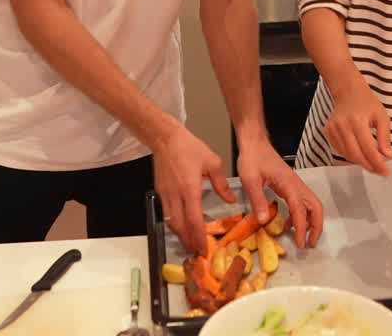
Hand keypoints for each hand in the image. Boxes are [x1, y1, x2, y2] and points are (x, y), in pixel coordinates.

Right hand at [152, 124, 233, 256]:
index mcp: (190, 188)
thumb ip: (221, 184)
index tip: (203, 249)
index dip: (198, 237)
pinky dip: (175, 224)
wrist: (165, 138)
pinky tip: (182, 227)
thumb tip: (231, 200)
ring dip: (181, 235)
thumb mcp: (212, 162)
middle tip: (197, 254)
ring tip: (190, 244)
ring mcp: (166, 194)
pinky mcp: (160, 192)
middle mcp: (176, 195)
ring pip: (172, 222)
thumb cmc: (189, 147)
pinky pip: (167, 213)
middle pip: (180, 226)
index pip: (194, 219)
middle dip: (189, 242)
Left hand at [236, 138, 324, 248]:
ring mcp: (295, 184)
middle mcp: (296, 184)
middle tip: (310, 244)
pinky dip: (300, 215)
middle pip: (316, 207)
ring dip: (311, 222)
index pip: (300, 209)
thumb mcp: (250, 179)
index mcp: (288, 184)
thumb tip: (264, 221)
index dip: (302, 228)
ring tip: (303, 238)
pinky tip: (289, 223)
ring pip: (311, 205)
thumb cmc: (252, 158)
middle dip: (317, 226)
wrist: (254, 143)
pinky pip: (301, 202)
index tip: (300, 243)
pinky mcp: (290, 185)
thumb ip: (257, 199)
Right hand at [324, 75, 391, 175]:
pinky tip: (360, 156)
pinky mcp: (328, 132)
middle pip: (355, 154)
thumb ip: (385, 137)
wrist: (348, 92)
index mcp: (357, 121)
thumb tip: (388, 156)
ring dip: (360, 162)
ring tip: (372, 164)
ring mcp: (333, 129)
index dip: (377, 163)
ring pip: (346, 154)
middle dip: (369, 166)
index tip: (386, 172)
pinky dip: (350, 156)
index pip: (368, 148)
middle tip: (379, 171)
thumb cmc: (367, 103)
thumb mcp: (382, 117)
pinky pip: (339, 150)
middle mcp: (342, 126)